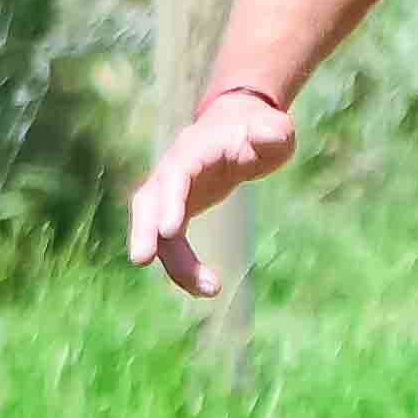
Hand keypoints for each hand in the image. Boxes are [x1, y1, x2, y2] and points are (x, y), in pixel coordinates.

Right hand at [126, 86, 295, 297]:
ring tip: (208, 289)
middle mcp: (174, 169)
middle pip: (148, 201)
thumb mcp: (276, 128)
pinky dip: (183, 266)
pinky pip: (170, 242)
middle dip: (143, 230)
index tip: (170, 230)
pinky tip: (207, 287)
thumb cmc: (261, 129)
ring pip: (155, 229)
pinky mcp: (175, 210)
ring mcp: (171, 191)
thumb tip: (266, 135)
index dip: (170, 199)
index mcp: (196, 148)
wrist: (242, 128)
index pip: (176, 173)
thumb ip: (272, 132)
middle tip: (140, 260)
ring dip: (171, 261)